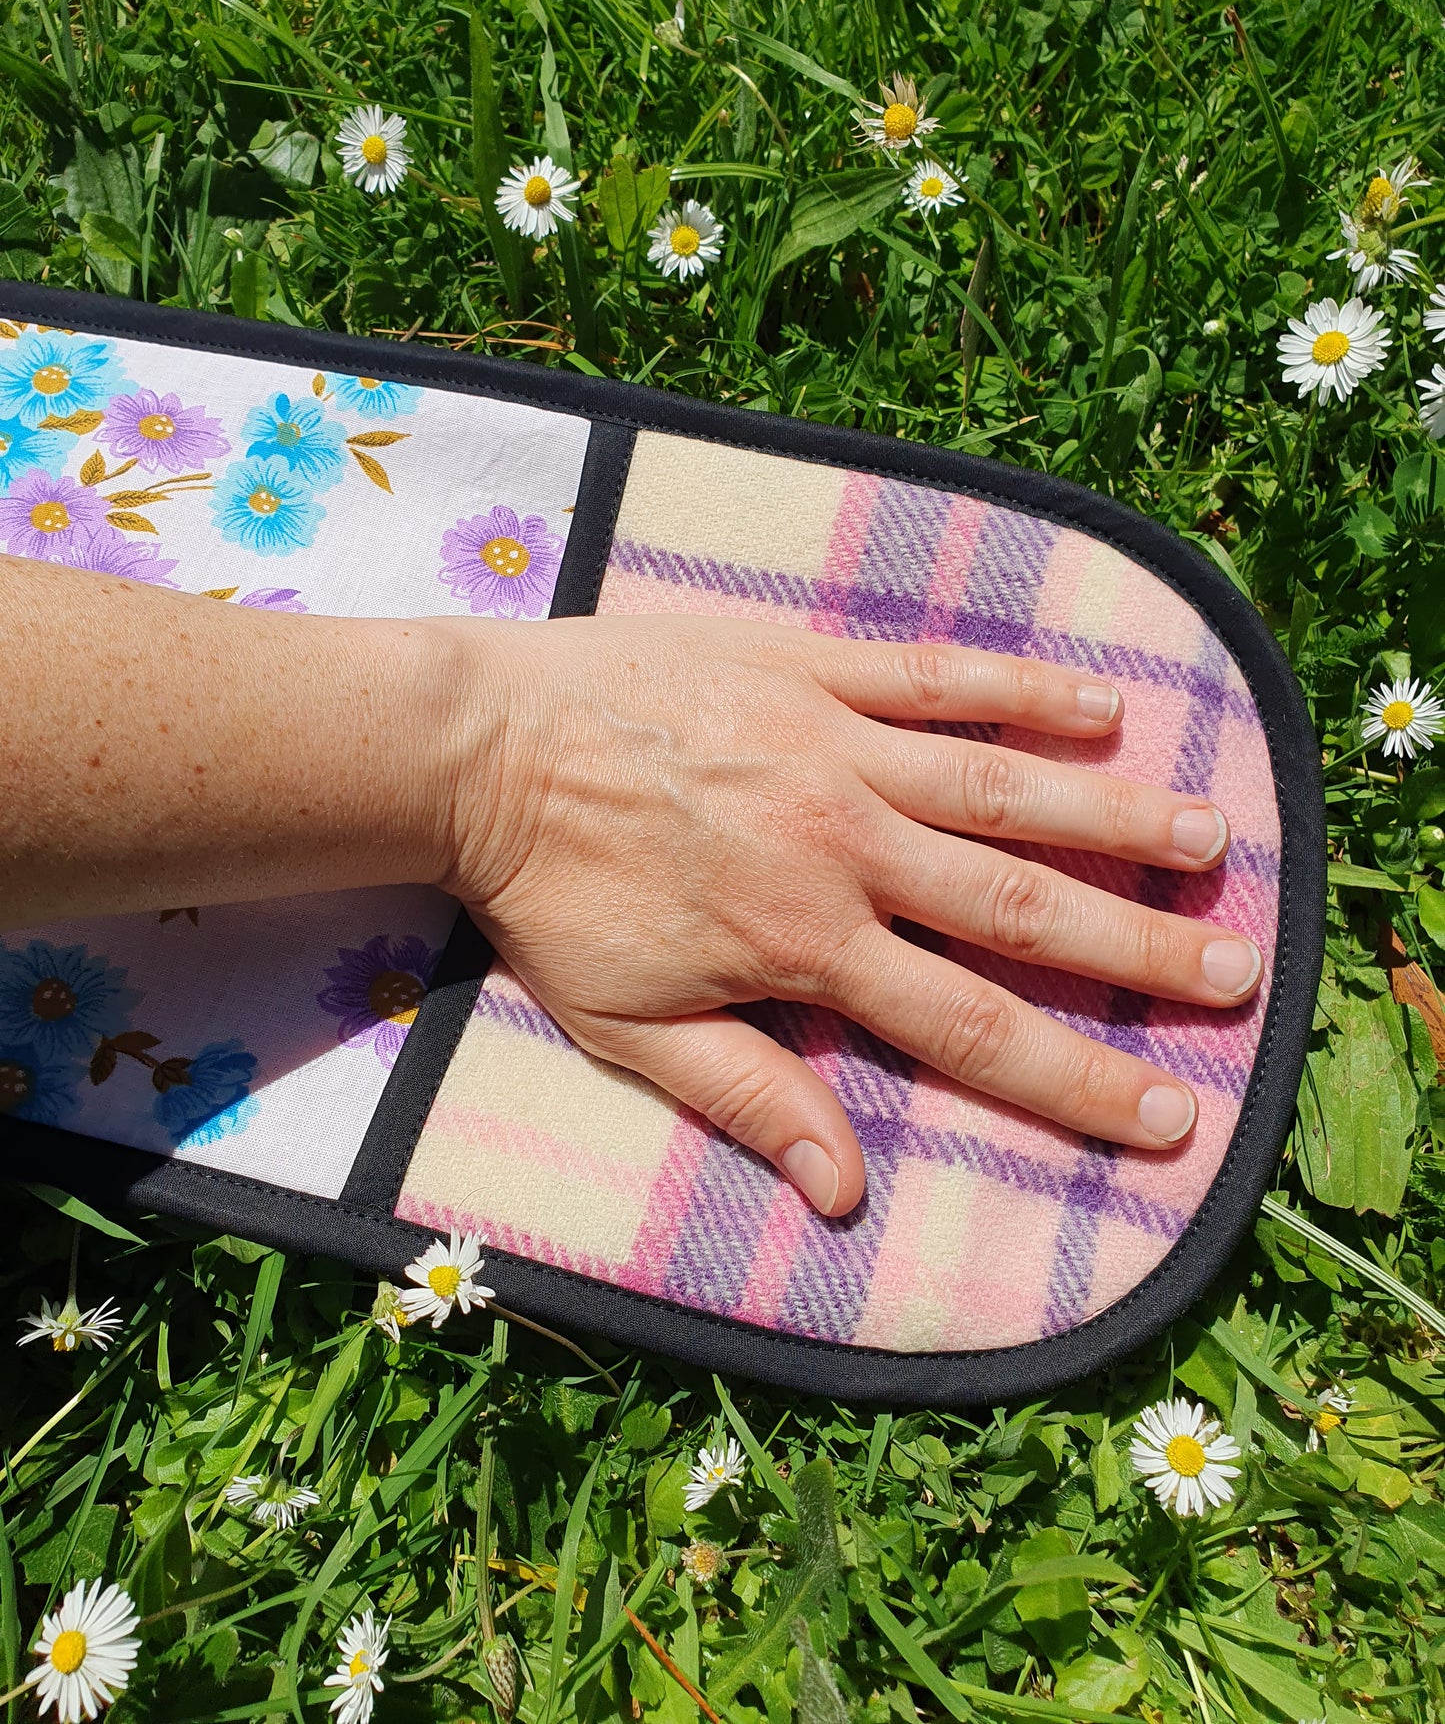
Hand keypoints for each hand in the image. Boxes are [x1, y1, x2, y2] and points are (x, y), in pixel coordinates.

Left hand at [442, 614, 1260, 1218]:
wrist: (475, 750)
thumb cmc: (547, 894)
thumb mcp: (629, 1027)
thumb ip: (748, 1098)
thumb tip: (844, 1188)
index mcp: (807, 943)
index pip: (972, 1026)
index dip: (1079, 1078)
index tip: (1169, 1111)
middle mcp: (845, 844)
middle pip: (1022, 904)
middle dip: (1139, 946)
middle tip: (1238, 971)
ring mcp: (835, 744)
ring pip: (1004, 786)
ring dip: (1113, 817)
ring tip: (1207, 841)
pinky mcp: (808, 664)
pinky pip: (937, 675)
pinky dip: (1022, 690)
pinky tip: (1099, 705)